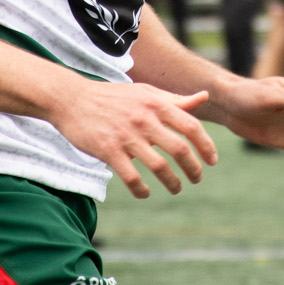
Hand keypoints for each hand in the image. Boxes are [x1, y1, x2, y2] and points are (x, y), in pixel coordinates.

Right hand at [50, 82, 219, 199]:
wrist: (71, 98)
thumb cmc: (112, 97)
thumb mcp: (145, 92)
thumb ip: (175, 99)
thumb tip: (204, 97)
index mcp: (155, 103)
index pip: (191, 126)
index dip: (206, 146)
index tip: (212, 161)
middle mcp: (144, 119)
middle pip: (180, 149)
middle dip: (193, 169)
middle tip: (196, 179)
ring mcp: (126, 135)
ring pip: (159, 166)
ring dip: (173, 182)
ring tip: (176, 188)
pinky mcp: (108, 150)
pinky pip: (132, 177)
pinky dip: (142, 189)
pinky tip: (145, 192)